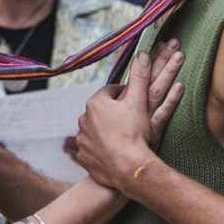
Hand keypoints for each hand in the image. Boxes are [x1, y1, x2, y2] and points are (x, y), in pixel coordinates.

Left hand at [75, 44, 183, 187]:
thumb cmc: (135, 134)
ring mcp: (82, 139)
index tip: (136, 104)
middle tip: (132, 122)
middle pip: (103, 111)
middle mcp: (83, 119)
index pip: (111, 92)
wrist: (130, 169)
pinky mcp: (83, 157)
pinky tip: (114, 153)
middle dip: (115, 114)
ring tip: (124, 139)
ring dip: (107, 131)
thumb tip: (141, 53)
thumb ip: (140, 76)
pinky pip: (92, 149)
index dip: (126, 97)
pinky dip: (101, 149)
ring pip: (96, 130)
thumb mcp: (139, 102)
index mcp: (95, 103)